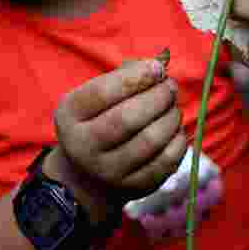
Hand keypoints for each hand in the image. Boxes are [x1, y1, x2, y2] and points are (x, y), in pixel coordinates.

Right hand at [49, 58, 186, 216]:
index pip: (103, 93)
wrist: (88, 176)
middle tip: (170, 86)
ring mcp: (109, 172)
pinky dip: (178, 140)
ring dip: (171, 116)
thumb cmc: (98, 121)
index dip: (137, 77)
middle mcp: (84, 147)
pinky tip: (174, 129)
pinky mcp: (134, 187)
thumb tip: (162, 62)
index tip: (158, 67)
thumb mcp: (96, 96)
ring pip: (151, 140)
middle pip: (128, 118)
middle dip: (158, 96)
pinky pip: (166, 161)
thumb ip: (126, 75)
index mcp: (70, 116)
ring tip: (172, 107)